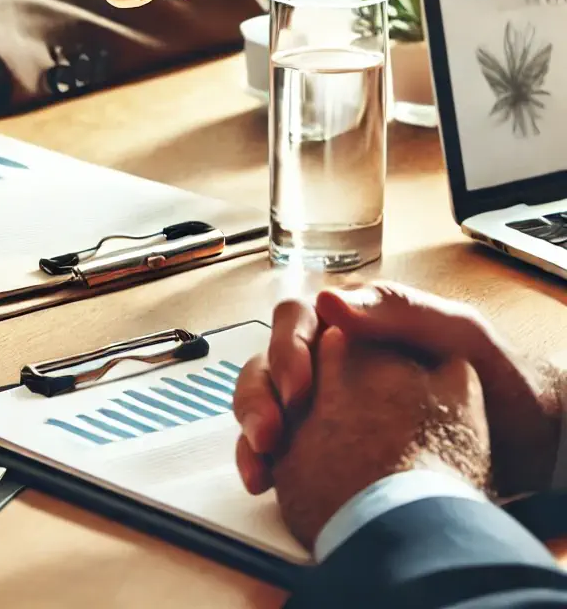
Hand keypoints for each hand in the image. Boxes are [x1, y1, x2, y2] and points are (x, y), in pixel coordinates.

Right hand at [234, 283, 562, 498]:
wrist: (527, 437)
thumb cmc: (496, 376)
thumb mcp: (457, 331)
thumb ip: (397, 308)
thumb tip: (329, 300)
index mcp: (352, 321)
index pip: (296, 320)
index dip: (287, 350)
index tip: (300, 390)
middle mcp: (329, 355)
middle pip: (269, 360)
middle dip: (259, 395)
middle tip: (272, 433)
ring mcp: (324, 398)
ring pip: (264, 398)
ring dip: (252, 426)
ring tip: (263, 463)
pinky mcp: (322, 438)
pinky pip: (277, 442)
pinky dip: (261, 459)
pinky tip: (264, 480)